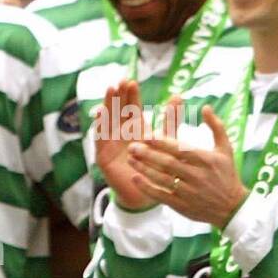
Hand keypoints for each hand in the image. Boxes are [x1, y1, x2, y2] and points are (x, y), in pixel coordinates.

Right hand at [94, 81, 174, 209]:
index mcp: (135, 128)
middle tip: (120, 82)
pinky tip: (99, 114)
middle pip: (117, 110)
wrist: (146, 195)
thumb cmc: (155, 168)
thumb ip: (170, 119)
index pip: (131, 107)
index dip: (131, 95)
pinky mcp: (103, 155)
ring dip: (107, 105)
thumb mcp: (165, 141)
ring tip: (109, 91)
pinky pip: (99, 139)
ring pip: (107, 120)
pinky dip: (99, 126)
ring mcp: (110, 143)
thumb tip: (178, 95)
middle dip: (118, 96)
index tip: (131, 81)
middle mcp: (121, 132)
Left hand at [129, 106, 247, 226]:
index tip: (146, 134)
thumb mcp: (226, 149)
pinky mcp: (182, 206)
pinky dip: (147, 188)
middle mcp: (197, 176)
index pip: (180, 149)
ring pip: (162, 179)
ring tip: (130, 158)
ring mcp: (189, 193)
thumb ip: (216, 126)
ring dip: (144, 169)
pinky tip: (135, 178)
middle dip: (148, 154)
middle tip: (132, 146)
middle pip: (168, 164)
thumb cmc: (227, 174)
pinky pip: (161, 196)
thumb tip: (205, 106)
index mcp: (206, 160)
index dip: (162, 142)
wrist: (233, 208)